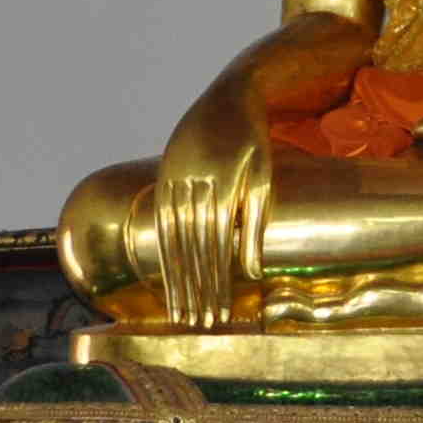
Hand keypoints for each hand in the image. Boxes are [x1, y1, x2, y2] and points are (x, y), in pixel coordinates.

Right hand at [152, 95, 276, 326]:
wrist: (229, 99)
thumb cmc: (254, 143)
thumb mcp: (263, 178)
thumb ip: (256, 224)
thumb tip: (252, 273)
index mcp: (222, 184)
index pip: (216, 245)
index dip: (216, 282)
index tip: (220, 313)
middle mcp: (191, 182)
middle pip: (191, 246)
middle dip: (196, 288)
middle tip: (201, 323)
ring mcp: (172, 178)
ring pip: (171, 238)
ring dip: (176, 277)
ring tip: (182, 310)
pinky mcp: (162, 175)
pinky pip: (158, 220)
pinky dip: (163, 251)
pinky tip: (165, 275)